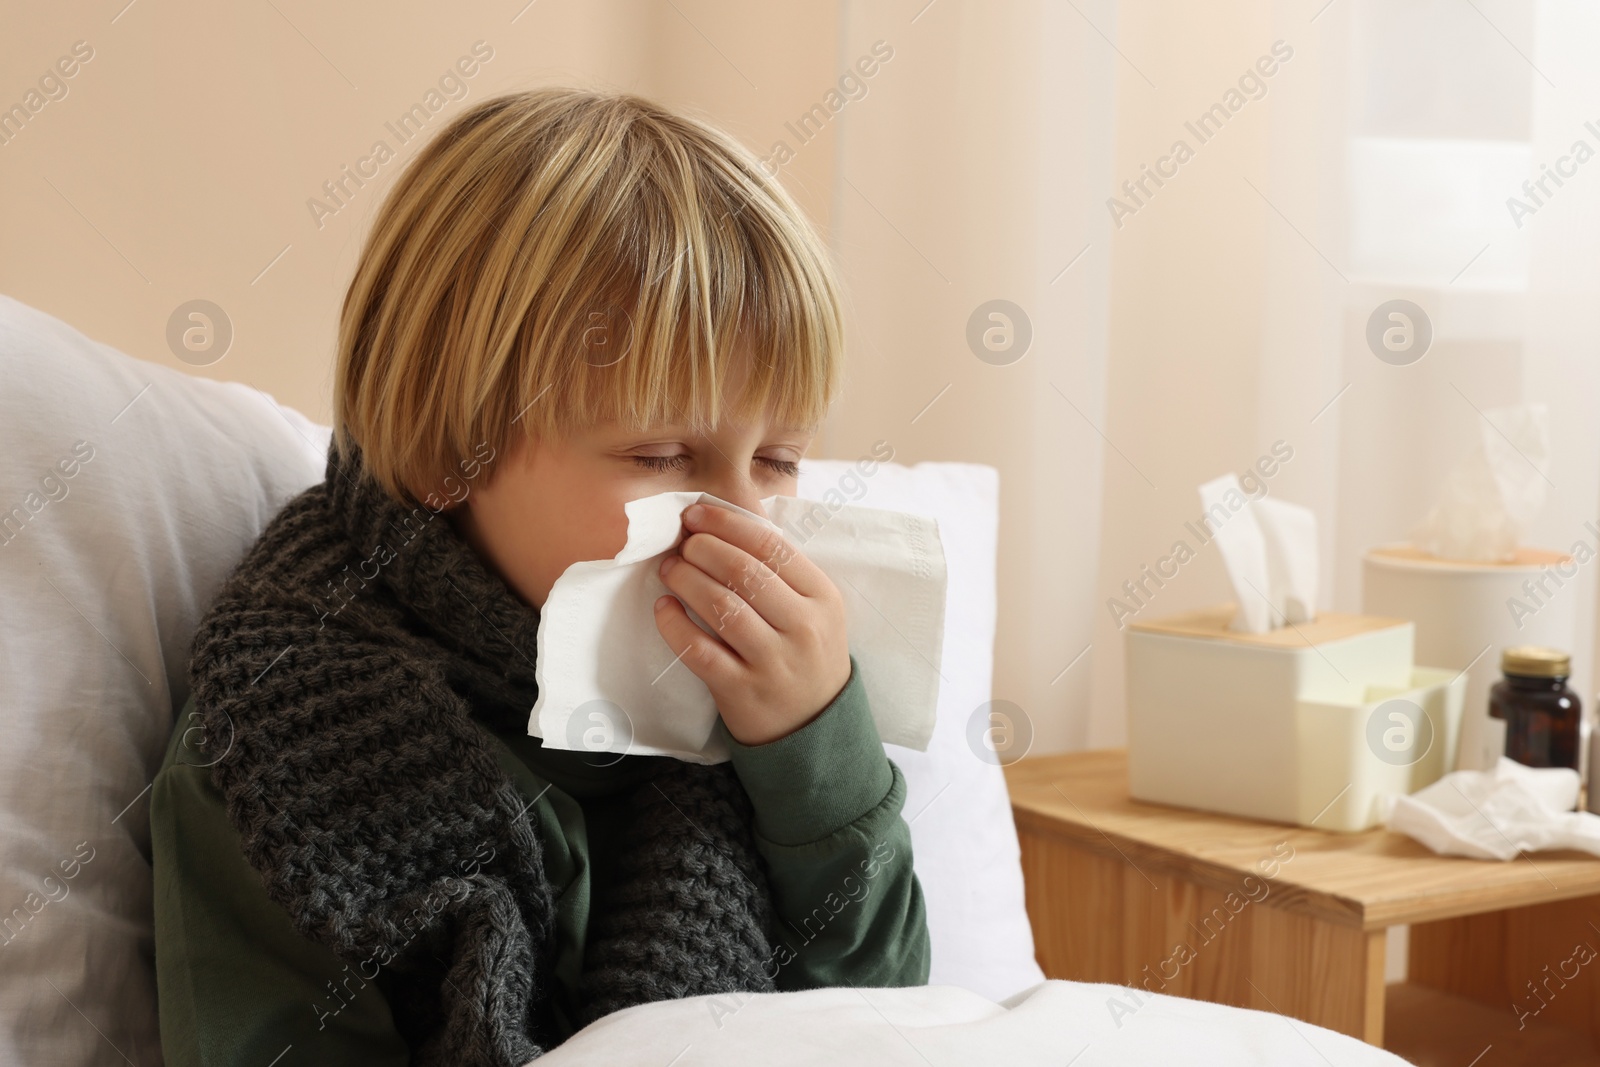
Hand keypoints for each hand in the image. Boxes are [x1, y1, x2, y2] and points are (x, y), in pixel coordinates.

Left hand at [653, 502, 849, 744]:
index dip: (726, 523)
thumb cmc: (806, 655)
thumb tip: (722, 528)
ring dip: (686, 579)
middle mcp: (802, 626)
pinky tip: (664, 608)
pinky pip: (700, 650)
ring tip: (669, 569)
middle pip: (742, 571)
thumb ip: (780, 572)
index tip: (695, 516)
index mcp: (823, 596)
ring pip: (721, 606)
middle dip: (702, 548)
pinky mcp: (742, 690)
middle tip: (681, 545)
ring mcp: (773, 661)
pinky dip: (675, 625)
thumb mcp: (813, 610)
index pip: (771, 545)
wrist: (816, 727)